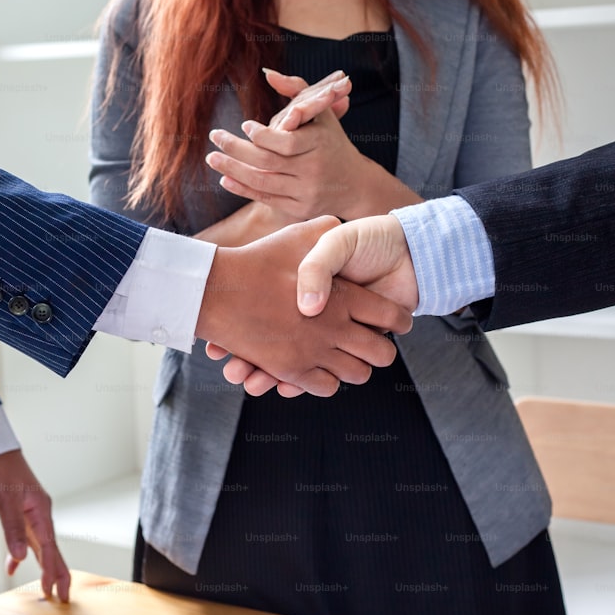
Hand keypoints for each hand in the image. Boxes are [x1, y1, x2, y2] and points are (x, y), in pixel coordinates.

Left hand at [0, 450, 70, 601]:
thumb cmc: (0, 470)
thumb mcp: (5, 500)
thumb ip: (13, 529)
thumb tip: (21, 557)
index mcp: (40, 511)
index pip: (49, 546)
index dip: (51, 569)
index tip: (53, 589)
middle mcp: (39, 514)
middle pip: (52, 549)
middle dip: (57, 573)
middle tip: (63, 596)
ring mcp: (31, 514)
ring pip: (41, 546)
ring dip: (44, 567)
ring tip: (49, 588)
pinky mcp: (20, 514)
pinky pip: (25, 539)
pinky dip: (20, 554)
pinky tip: (13, 566)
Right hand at [195, 215, 412, 396]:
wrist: (217, 290)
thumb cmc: (257, 260)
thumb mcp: (298, 235)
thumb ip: (326, 232)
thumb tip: (342, 227)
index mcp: (344, 296)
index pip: (389, 315)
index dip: (397, 319)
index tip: (396, 322)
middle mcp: (334, 327)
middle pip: (381, 353)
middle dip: (381, 349)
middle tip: (374, 343)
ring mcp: (313, 352)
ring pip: (357, 374)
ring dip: (356, 367)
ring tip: (349, 357)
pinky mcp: (291, 370)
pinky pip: (326, 387)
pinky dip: (327, 381)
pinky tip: (322, 369)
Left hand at [206, 69, 419, 221]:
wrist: (355, 185)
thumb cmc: (332, 142)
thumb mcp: (322, 113)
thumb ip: (296, 90)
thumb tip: (267, 73)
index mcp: (320, 143)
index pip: (286, 142)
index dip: (262, 135)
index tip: (243, 124)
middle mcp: (313, 169)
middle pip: (267, 161)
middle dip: (236, 149)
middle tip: (214, 136)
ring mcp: (306, 192)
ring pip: (262, 182)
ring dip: (232, 170)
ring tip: (212, 158)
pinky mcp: (299, 209)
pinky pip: (266, 199)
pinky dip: (243, 189)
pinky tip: (225, 178)